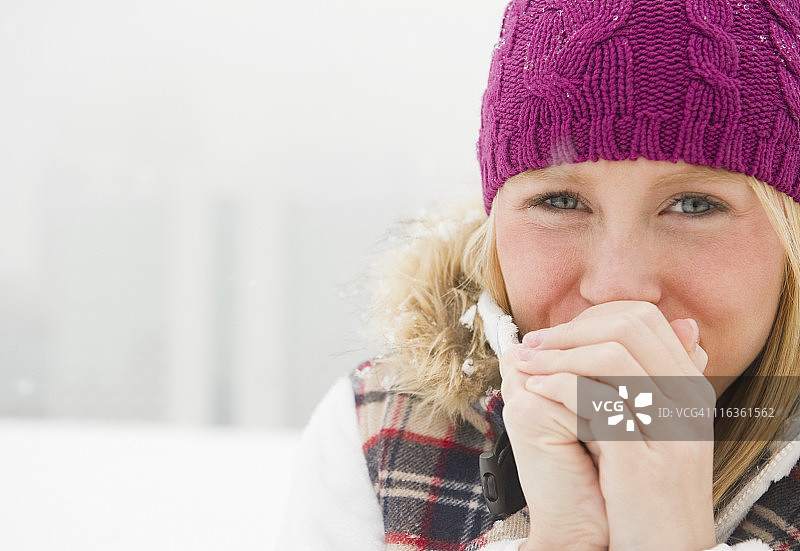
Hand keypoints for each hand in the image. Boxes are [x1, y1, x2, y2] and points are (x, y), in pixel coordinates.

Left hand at [516, 301, 716, 550]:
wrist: (662, 548)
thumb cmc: (645, 487)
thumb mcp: (650, 426)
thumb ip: (638, 379)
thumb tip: (601, 336)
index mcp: (689, 387)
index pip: (644, 318)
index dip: (591, 318)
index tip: (555, 335)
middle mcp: (687, 400)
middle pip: (629, 327)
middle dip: (571, 330)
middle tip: (534, 344)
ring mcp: (669, 428)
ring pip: (613, 356)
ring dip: (559, 354)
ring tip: (528, 365)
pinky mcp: (642, 459)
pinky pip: (598, 400)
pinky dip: (559, 386)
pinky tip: (537, 390)